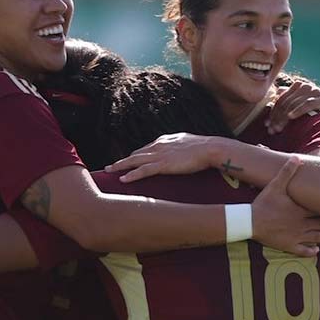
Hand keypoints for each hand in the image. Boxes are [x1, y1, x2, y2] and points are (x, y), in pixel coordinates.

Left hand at [104, 133, 220, 181]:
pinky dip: (132, 175)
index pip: (145, 149)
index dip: (135, 156)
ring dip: (120, 166)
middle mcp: (158, 146)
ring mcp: (160, 155)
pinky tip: (123, 179)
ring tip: (109, 171)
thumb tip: (177, 152)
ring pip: (135, 161)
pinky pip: (143, 170)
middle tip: (109, 167)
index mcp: (164, 140)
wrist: (210, 149)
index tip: (126, 162)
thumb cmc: (203, 148)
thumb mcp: (187, 144)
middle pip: (135, 154)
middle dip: (122, 161)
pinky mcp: (163, 164)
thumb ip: (178, 147)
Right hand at [251, 157, 319, 256]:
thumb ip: (287, 172)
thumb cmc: (264, 203)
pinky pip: (305, 252)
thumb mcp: (275, 185)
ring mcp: (296, 236)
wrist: (250, 221)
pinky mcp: (289, 246)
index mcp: (301, 210)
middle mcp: (302, 224)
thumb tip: (297, 158)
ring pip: (316, 238)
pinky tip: (316, 251)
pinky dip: (312, 252)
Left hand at [268, 81, 319, 133]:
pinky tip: (290, 117)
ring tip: (279, 129)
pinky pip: (307, 104)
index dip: (272, 113)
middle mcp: (304, 87)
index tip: (267, 125)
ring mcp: (314, 91)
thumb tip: (277, 91)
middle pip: (285, 103)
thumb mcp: (302, 102)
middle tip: (271, 131)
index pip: (280, 100)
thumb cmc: (317, 108)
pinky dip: (298, 110)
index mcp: (297, 87)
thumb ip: (290, 97)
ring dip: (284, 118)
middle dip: (276, 118)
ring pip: (293, 104)